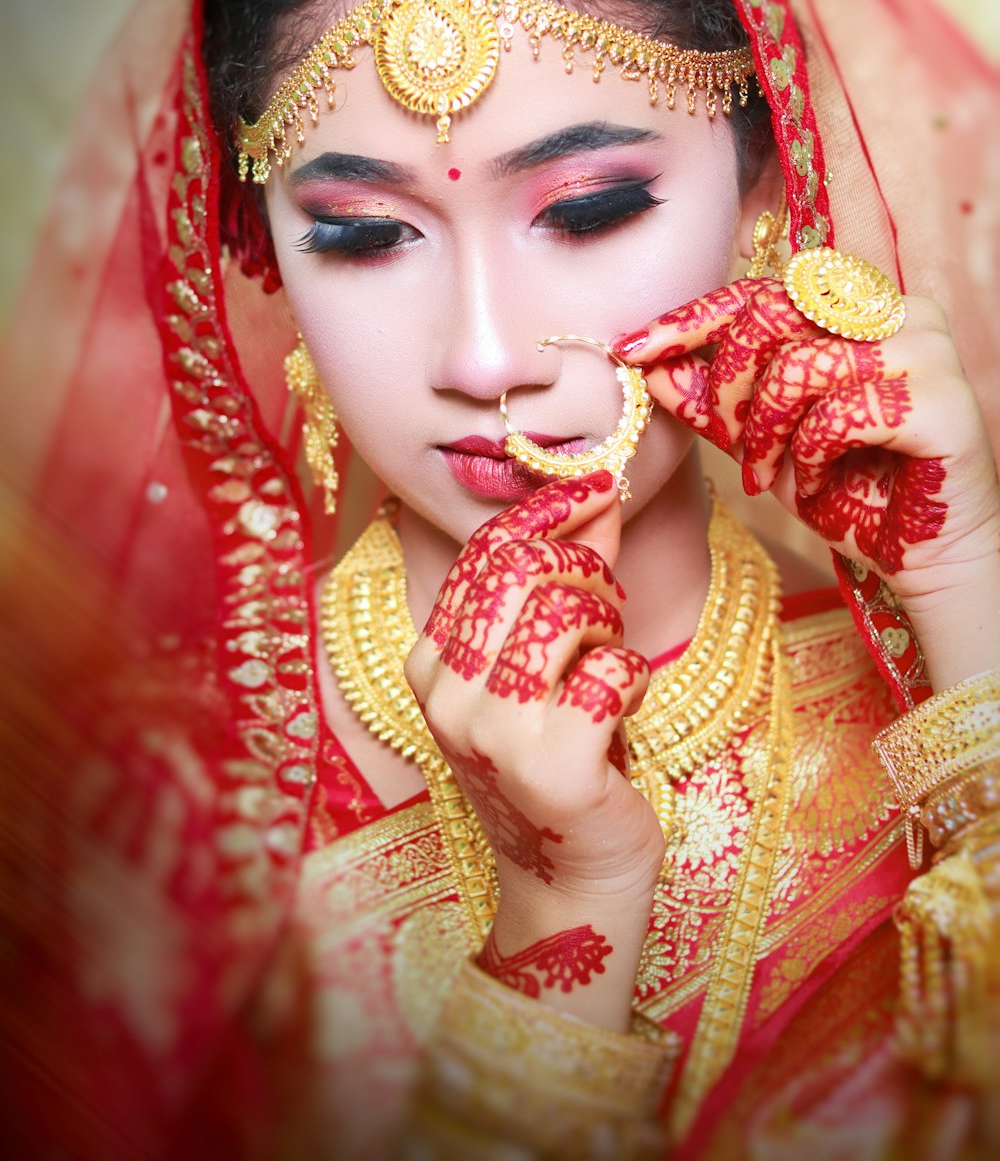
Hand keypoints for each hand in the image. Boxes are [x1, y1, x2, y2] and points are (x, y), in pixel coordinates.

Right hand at [405, 471, 665, 1027]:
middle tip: (608, 605)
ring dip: (608, 624)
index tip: (599, 486)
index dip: (549, 510)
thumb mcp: (544, 668)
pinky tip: (622, 709)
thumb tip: (600, 496)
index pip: (486, 552)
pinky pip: (611, 674)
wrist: (571, 883)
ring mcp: (493, 733)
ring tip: (607, 662)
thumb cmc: (561, 762)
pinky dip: (632, 680)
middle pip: (524, 568)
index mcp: (432, 664)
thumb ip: (564, 582)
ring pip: (565, 610)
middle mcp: (448, 695)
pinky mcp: (550, 766)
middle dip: (586, 568)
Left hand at [613, 280, 999, 686]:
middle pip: (773, 312)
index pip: (760, 291)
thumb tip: (651, 366)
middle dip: (727, 382)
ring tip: (770, 475)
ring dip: (766, 432)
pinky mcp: (943, 398)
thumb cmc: (849, 494)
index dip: (691, 318)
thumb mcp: (763, 446)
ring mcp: (925, 349)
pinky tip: (817, 484)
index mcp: (855, 310)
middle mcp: (896, 312)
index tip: (632, 349)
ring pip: (800, 364)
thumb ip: (715, 404)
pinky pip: (840, 410)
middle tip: (727, 440)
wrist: (923, 563)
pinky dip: (810, 454)